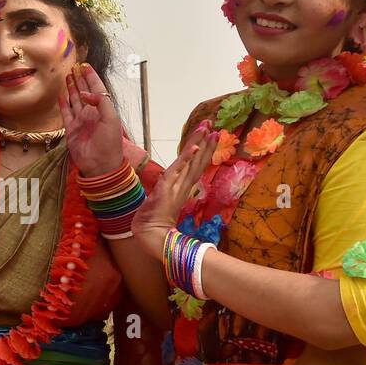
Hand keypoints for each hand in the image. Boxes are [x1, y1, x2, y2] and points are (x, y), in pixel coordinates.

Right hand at [58, 62, 128, 176]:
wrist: (100, 165)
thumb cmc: (109, 143)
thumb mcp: (111, 119)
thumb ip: (101, 102)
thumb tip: (85, 93)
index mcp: (103, 109)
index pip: (97, 88)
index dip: (91, 76)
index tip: (85, 65)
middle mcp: (91, 112)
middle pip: (84, 91)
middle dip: (80, 79)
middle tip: (73, 67)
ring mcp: (80, 120)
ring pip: (74, 100)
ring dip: (71, 88)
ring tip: (67, 76)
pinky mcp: (71, 129)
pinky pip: (66, 113)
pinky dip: (63, 103)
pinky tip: (60, 95)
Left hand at [131, 135, 215, 261]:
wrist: (150, 237)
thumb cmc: (152, 222)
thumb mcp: (160, 202)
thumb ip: (166, 192)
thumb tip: (167, 182)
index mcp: (182, 188)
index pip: (196, 166)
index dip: (203, 151)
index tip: (211, 136)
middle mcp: (183, 186)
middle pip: (198, 161)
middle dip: (207, 144)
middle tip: (216, 127)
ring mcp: (177, 187)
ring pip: (192, 163)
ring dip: (201, 146)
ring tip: (210, 130)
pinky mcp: (168, 189)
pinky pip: (177, 171)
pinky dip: (186, 159)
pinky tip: (195, 147)